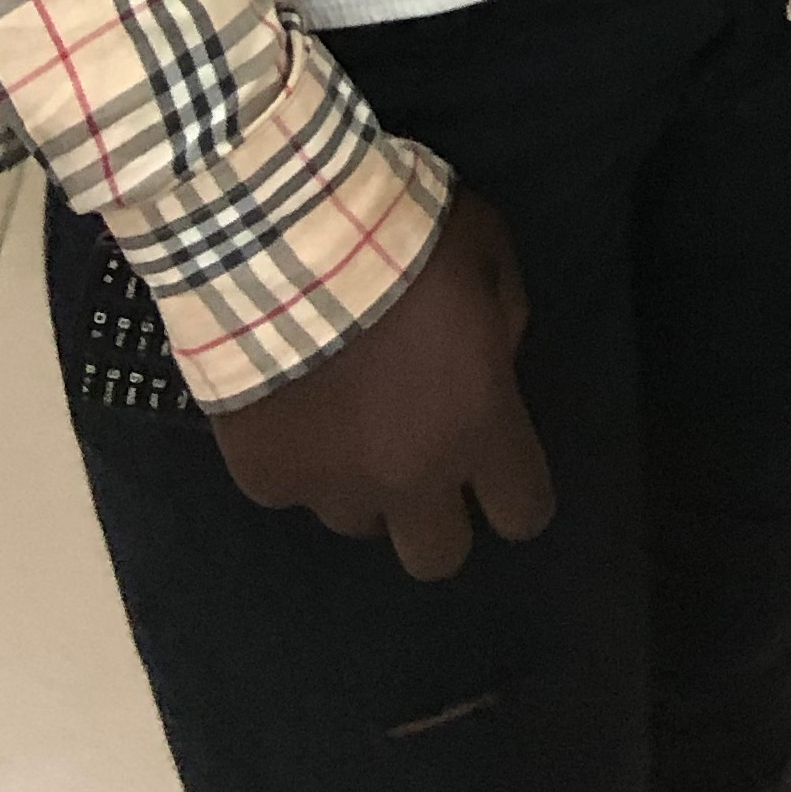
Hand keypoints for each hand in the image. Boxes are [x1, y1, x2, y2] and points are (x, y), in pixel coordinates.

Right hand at [212, 187, 554, 580]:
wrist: (280, 239)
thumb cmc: (401, 236)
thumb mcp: (486, 249)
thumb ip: (504, 317)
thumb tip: (494, 361)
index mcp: (478, 424)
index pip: (525, 510)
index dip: (517, 495)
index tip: (499, 470)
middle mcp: (410, 477)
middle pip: (439, 556)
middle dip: (438, 516)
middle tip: (420, 461)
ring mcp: (332, 487)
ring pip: (359, 521)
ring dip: (363, 482)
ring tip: (343, 415)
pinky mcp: (265, 481)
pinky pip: (292, 489)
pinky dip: (296, 455)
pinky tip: (287, 398)